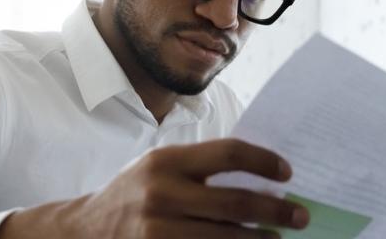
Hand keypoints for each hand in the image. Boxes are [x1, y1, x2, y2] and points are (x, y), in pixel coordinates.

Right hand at [0, 139, 308, 237]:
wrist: (84, 231)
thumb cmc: (134, 195)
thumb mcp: (160, 169)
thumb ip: (202, 169)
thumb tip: (264, 178)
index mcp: (166, 161)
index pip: (228, 154)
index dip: (264, 162)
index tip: (287, 174)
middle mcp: (161, 194)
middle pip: (234, 202)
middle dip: (276, 211)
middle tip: (301, 216)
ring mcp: (157, 232)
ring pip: (226, 238)